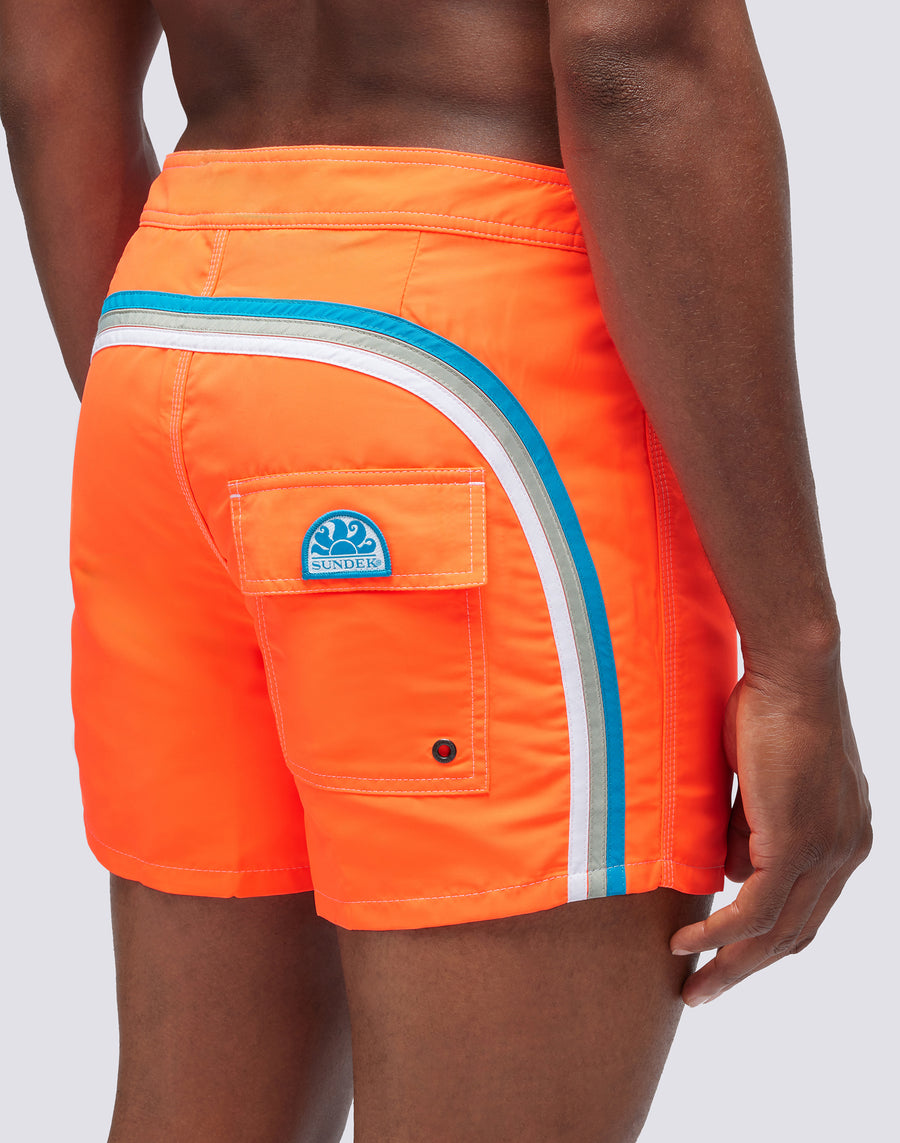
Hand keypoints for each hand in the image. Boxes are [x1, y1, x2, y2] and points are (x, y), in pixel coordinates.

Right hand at [670, 659, 871, 1004]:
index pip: (809, 909)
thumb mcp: (760, 781)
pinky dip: (720, 932)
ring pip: (777, 931)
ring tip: (692, 985)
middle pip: (796, 933)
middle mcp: (847, 853)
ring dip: (731, 964)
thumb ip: (750, 828)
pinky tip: (690, 944)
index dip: (768, 941)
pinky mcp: (799, 844)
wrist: (793, 674)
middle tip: (707, 992)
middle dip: (748, 969)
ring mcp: (828, 851)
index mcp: (846, 838)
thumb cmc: (771, 709)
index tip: (729, 957)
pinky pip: (756, 908)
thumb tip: (726, 869)